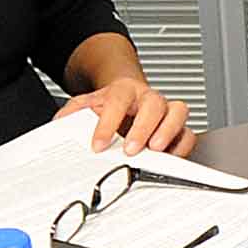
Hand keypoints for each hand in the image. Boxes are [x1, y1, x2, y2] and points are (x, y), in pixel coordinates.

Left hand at [57, 75, 195, 155]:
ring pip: (178, 112)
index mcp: (124, 89)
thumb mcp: (85, 105)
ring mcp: (165, 111)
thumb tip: (59, 125)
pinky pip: (188, 134)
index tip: (98, 145)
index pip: (117, 100)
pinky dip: (182, 146)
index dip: (108, 123)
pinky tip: (169, 158)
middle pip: (153, 103)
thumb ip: (71, 113)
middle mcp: (147, 97)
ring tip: (156, 150)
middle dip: (142, 128)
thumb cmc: (109, 105)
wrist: (126, 98)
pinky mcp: (177, 128)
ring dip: (168, 131)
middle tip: (130, 149)